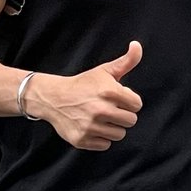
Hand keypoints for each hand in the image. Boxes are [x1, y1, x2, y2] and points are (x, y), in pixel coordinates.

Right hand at [26, 41, 143, 150]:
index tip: (118, 99)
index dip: (129, 102)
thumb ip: (126, 61)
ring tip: (100, 118)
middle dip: (123, 115)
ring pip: (119, 134)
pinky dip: (101, 138)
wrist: (53, 98)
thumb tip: (137, 45)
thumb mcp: (104, 71)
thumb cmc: (83, 84)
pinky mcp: (82, 139)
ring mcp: (90, 126)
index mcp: (109, 92)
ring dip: (112, 127)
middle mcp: (101, 110)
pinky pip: (105, 144)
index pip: (137, 105)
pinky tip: (92, 126)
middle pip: (131, 121)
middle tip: (109, 109)